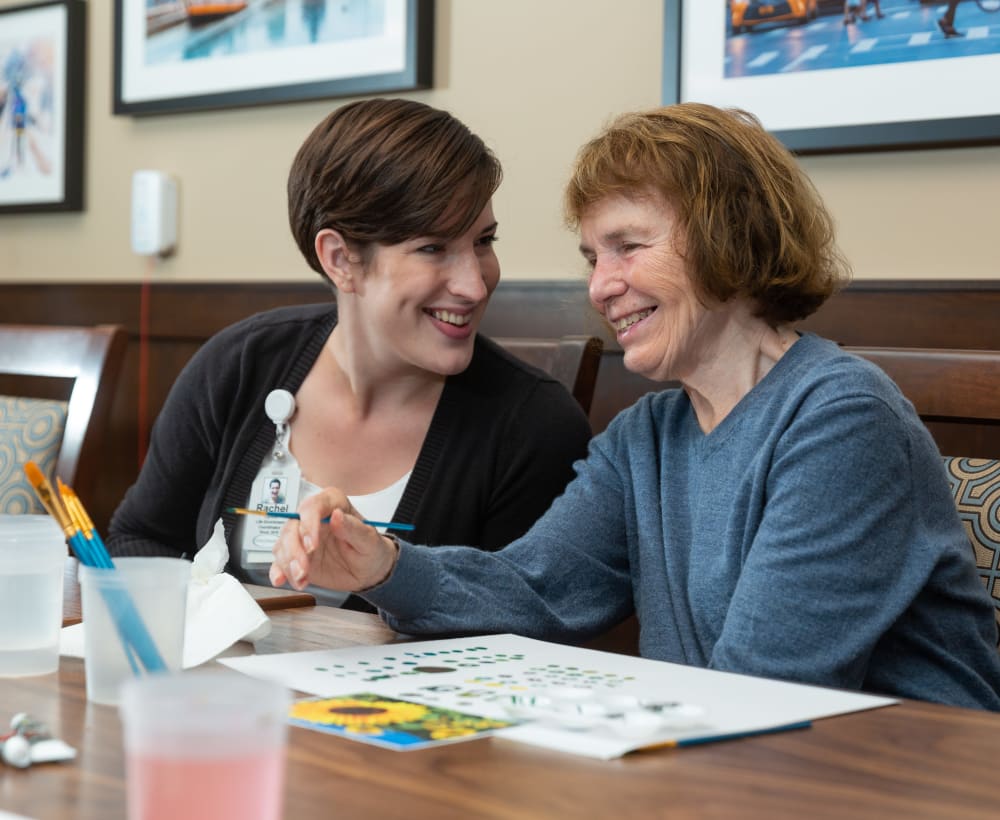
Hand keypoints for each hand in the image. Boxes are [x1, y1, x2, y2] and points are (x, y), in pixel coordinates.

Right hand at [268, 487, 398, 591]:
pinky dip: (278, 571)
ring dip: (288, 564)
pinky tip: (281, 580)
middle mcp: (313, 519)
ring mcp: (302, 538)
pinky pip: (279, 561)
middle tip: (304, 568)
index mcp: (333, 505)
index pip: (312, 507)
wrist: (368, 571)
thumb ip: (354, 528)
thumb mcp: (369, 541)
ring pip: (283, 544)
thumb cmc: (371, 550)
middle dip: (294, 549)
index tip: (312, 545)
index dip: (308, 524)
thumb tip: (337, 515)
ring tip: (302, 578)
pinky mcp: (296, 556)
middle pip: (292, 527)